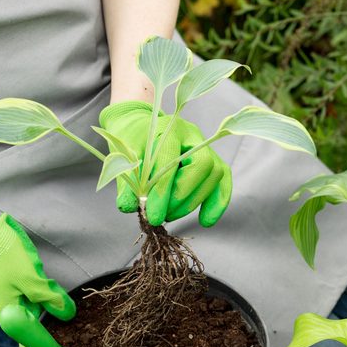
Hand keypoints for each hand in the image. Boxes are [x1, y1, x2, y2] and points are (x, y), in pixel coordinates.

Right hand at [0, 184, 84, 346]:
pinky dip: (45, 307)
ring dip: (50, 325)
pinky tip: (55, 305)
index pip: (38, 341)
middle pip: (35, 334)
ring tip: (67, 336)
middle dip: (54, 345)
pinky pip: (32, 302)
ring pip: (35, 317)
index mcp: (10, 313)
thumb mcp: (31, 276)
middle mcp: (9, 310)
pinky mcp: (12, 286)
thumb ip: (50, 298)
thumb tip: (66, 315)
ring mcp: (10, 298)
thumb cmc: (1, 252)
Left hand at [99, 101, 231, 226]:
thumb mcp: (122, 158)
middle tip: (162, 216)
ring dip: (192, 203)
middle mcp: (192, 135)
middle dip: (181, 197)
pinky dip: (217, 204)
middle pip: (201, 165)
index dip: (163, 192)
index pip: (171, 161)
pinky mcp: (214, 161)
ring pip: (214, 175)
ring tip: (170, 215)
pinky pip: (224, 183)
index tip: (153, 216)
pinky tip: (205, 221)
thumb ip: (127, 182)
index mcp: (167, 129)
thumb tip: (130, 206)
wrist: (141, 126)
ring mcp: (206, 148)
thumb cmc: (132, 141)